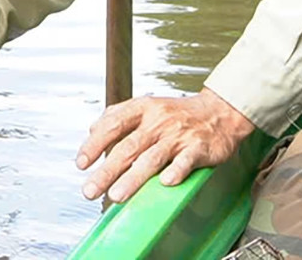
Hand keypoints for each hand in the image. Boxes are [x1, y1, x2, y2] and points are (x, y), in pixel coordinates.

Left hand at [75, 88, 254, 202]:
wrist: (220, 111)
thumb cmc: (179, 113)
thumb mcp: (146, 106)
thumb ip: (119, 117)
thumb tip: (92, 131)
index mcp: (143, 109)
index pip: (113, 124)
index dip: (95, 144)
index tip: (81, 163)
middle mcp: (159, 121)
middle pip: (128, 147)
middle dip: (107, 170)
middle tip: (90, 189)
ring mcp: (179, 134)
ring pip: (153, 157)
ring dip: (133, 178)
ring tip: (117, 195)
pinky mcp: (199, 148)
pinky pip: (186, 161)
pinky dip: (176, 171)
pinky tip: (166, 183)